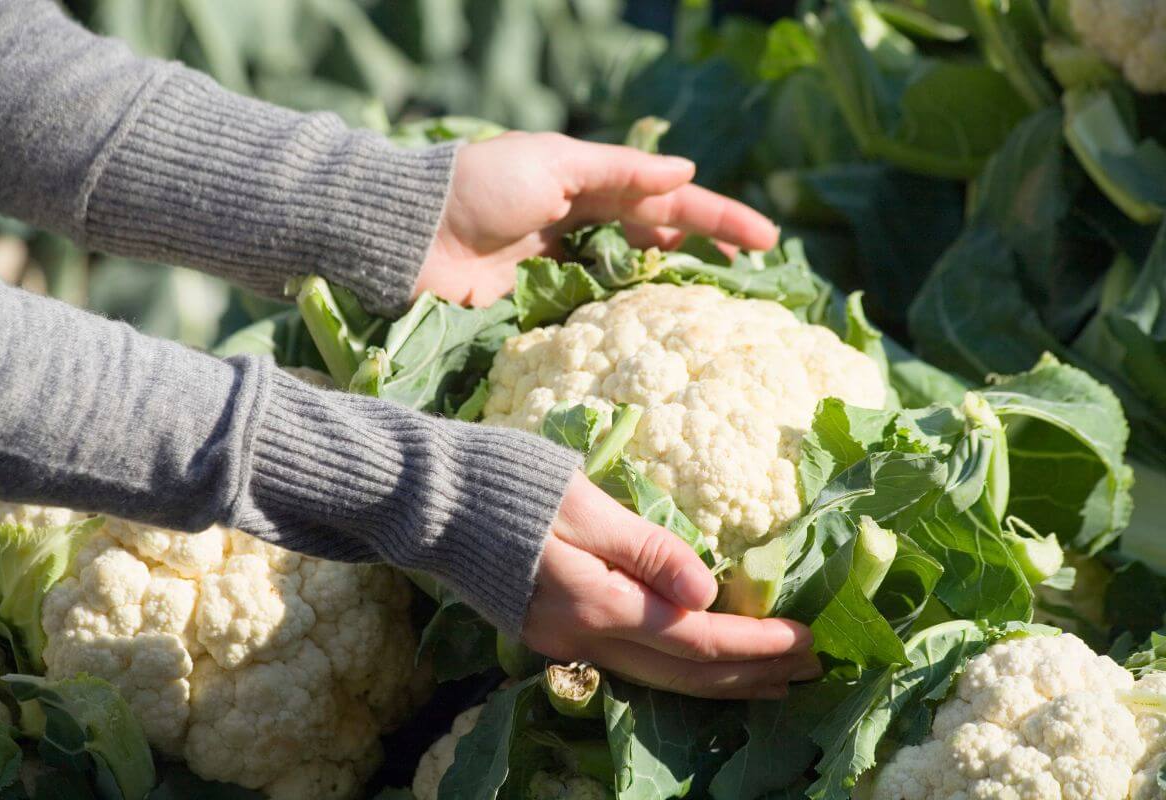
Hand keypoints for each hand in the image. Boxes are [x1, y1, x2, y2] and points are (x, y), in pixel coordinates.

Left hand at [415, 132, 780, 306]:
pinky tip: (654, 329)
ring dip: (672, 285)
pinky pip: (594, 308)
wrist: (410, 235)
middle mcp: (581, 220)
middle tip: (754, 278)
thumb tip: (685, 172)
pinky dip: (625, 315)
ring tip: (718, 308)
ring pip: (632, 274)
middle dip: (706, 251)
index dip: (717, 218)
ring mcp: (562, 263)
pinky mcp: (538, 300)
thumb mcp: (555, 164)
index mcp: (588, 180)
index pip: (667, 198)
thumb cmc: (481, 187)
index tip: (765, 240)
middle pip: (658, 236)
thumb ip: (620, 171)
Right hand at [522, 474, 819, 699]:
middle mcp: (582, 637)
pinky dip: (681, 670)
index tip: (806, 638)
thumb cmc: (507, 486)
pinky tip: (703, 666)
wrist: (429, 502)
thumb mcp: (583, 503)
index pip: (696, 639)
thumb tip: (708, 593)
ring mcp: (563, 642)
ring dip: (722, 681)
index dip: (756, 644)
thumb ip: (647, 549)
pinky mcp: (551, 633)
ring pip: (660, 680)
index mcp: (594, 602)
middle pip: (684, 674)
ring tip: (774, 682)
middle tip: (813, 668)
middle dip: (752, 674)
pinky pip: (633, 667)